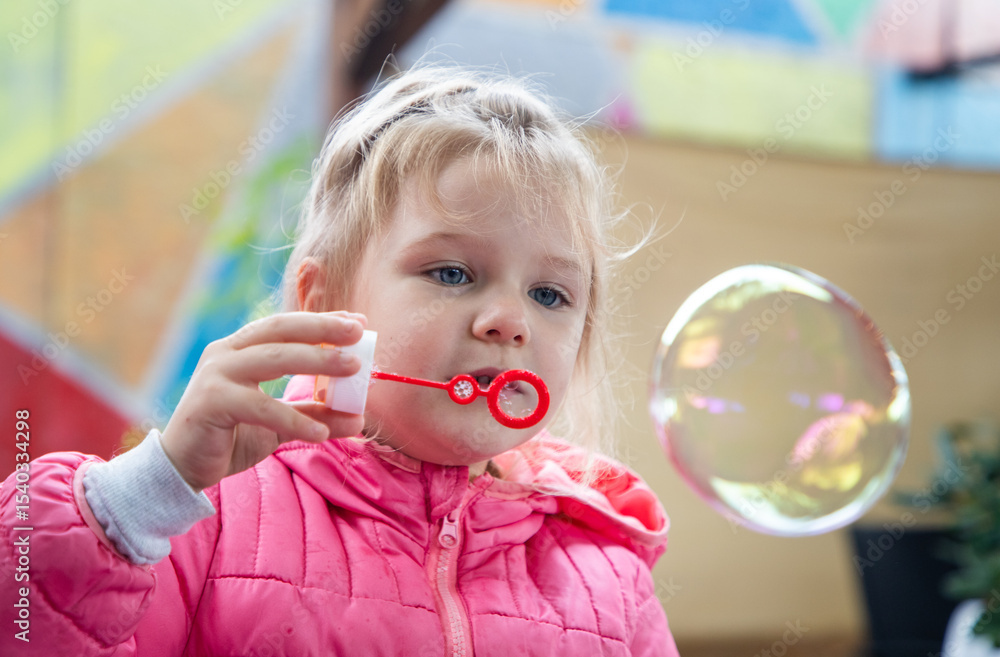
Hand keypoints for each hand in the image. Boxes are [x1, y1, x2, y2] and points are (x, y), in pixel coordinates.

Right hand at [160, 311, 366, 491]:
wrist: (182, 468)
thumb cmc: (231, 437)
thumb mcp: (280, 423)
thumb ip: (314, 414)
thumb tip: (358, 418)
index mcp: (241, 349)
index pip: (285, 325)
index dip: (320, 321)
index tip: (358, 321)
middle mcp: (226, 353)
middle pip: (280, 331)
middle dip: (322, 329)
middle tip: (358, 332)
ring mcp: (215, 374)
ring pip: (273, 359)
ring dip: (317, 361)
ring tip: (353, 369)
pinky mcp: (210, 402)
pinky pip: (260, 407)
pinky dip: (294, 419)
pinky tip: (321, 433)